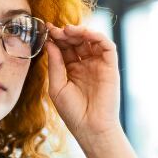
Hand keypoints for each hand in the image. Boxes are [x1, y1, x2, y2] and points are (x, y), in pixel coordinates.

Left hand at [45, 23, 120, 141]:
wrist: (91, 128)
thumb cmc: (73, 112)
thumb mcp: (57, 86)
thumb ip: (55, 64)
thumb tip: (50, 43)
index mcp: (72, 70)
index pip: (65, 48)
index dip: (57, 38)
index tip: (47, 29)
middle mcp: (86, 65)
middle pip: (77, 41)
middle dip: (66, 33)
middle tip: (56, 30)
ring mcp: (99, 65)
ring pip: (92, 40)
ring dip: (80, 31)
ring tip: (68, 30)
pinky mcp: (111, 67)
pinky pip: (107, 46)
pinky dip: (97, 36)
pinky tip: (84, 34)